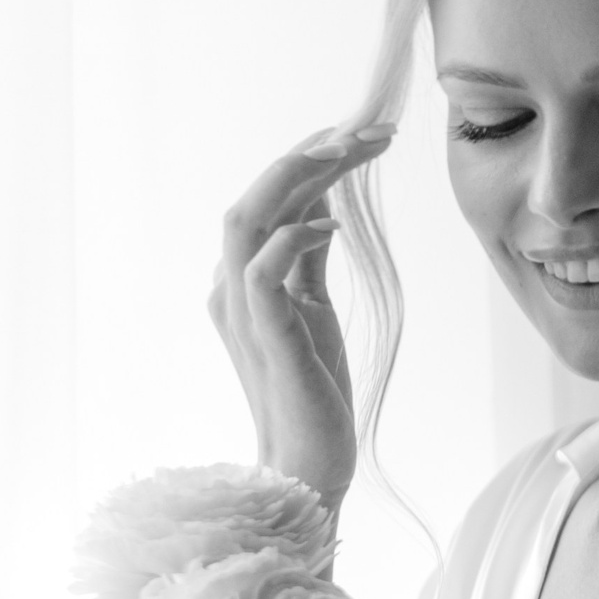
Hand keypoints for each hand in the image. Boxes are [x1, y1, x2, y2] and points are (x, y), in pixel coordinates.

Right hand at [208, 122, 393, 512]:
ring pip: (248, 219)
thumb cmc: (311, 394)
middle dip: (311, 154)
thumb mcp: (314, 314)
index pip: (267, 201)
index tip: (359, 136)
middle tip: (368, 131)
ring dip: (299, 177)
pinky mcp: (264, 338)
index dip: (309, 161)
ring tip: (349, 153)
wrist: (307, 468)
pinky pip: (261, 272)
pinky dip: (294, 239)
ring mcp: (242, 313)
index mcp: (239, 280)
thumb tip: (322, 208)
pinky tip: (334, 227)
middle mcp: (229, 288)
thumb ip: (307, 263)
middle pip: (255, 196)